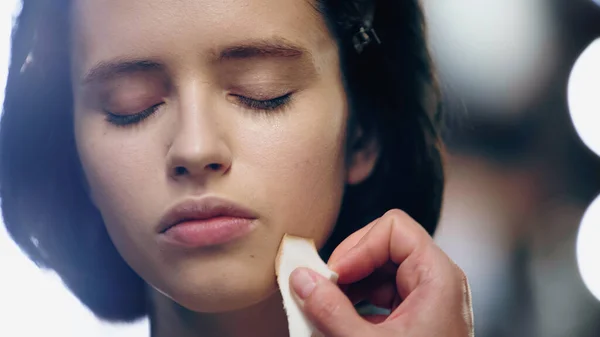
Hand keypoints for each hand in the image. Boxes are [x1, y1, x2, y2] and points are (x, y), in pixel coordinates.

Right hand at [289, 209, 473, 336]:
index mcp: (436, 276)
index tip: (334, 273)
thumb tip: (301, 279)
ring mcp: (426, 298)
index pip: (394, 228)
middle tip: (321, 288)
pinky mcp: (416, 315)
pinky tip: (340, 320)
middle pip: (384, 246)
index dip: (359, 245)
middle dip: (348, 266)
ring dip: (348, 286)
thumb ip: (330, 310)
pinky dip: (357, 303)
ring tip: (325, 307)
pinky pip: (381, 293)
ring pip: (379, 270)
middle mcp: (435, 281)